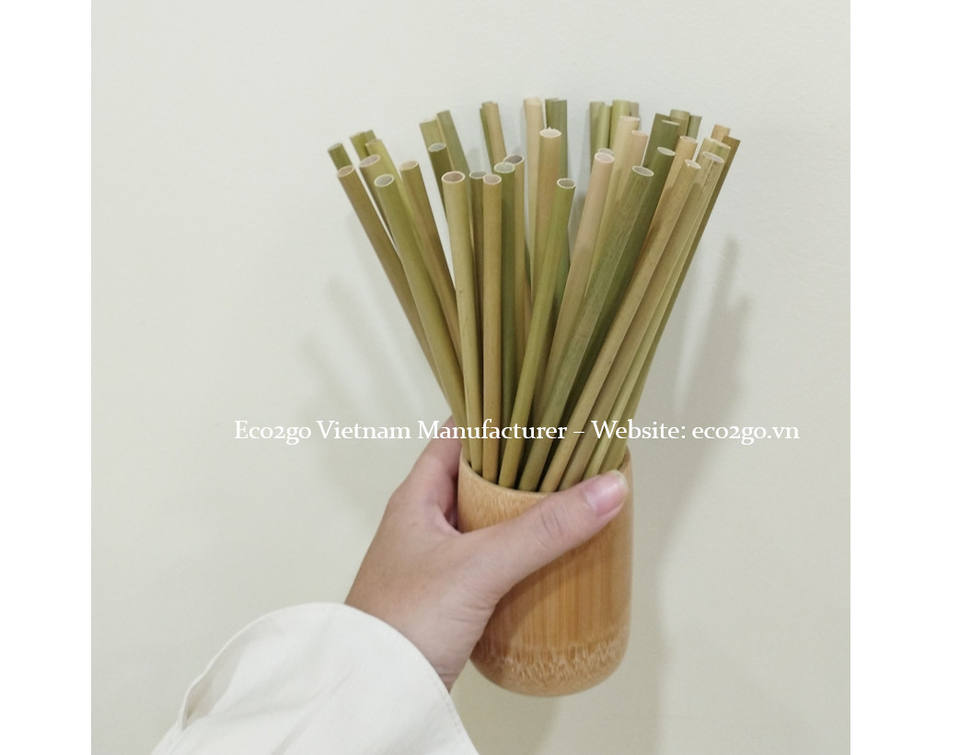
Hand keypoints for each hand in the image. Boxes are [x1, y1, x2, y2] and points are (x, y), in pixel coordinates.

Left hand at [345, 425, 627, 688]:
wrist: (374, 696)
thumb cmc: (405, 621)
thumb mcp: (480, 566)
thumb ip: (544, 530)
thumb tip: (608, 488)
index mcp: (417, 498)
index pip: (456, 438)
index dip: (494, 419)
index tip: (538, 408)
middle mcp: (424, 523)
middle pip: (477, 479)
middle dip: (521, 468)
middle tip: (569, 455)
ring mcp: (437, 562)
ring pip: (487, 522)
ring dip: (522, 514)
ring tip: (570, 500)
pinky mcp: (451, 598)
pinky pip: (491, 562)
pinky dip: (520, 555)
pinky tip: (549, 558)